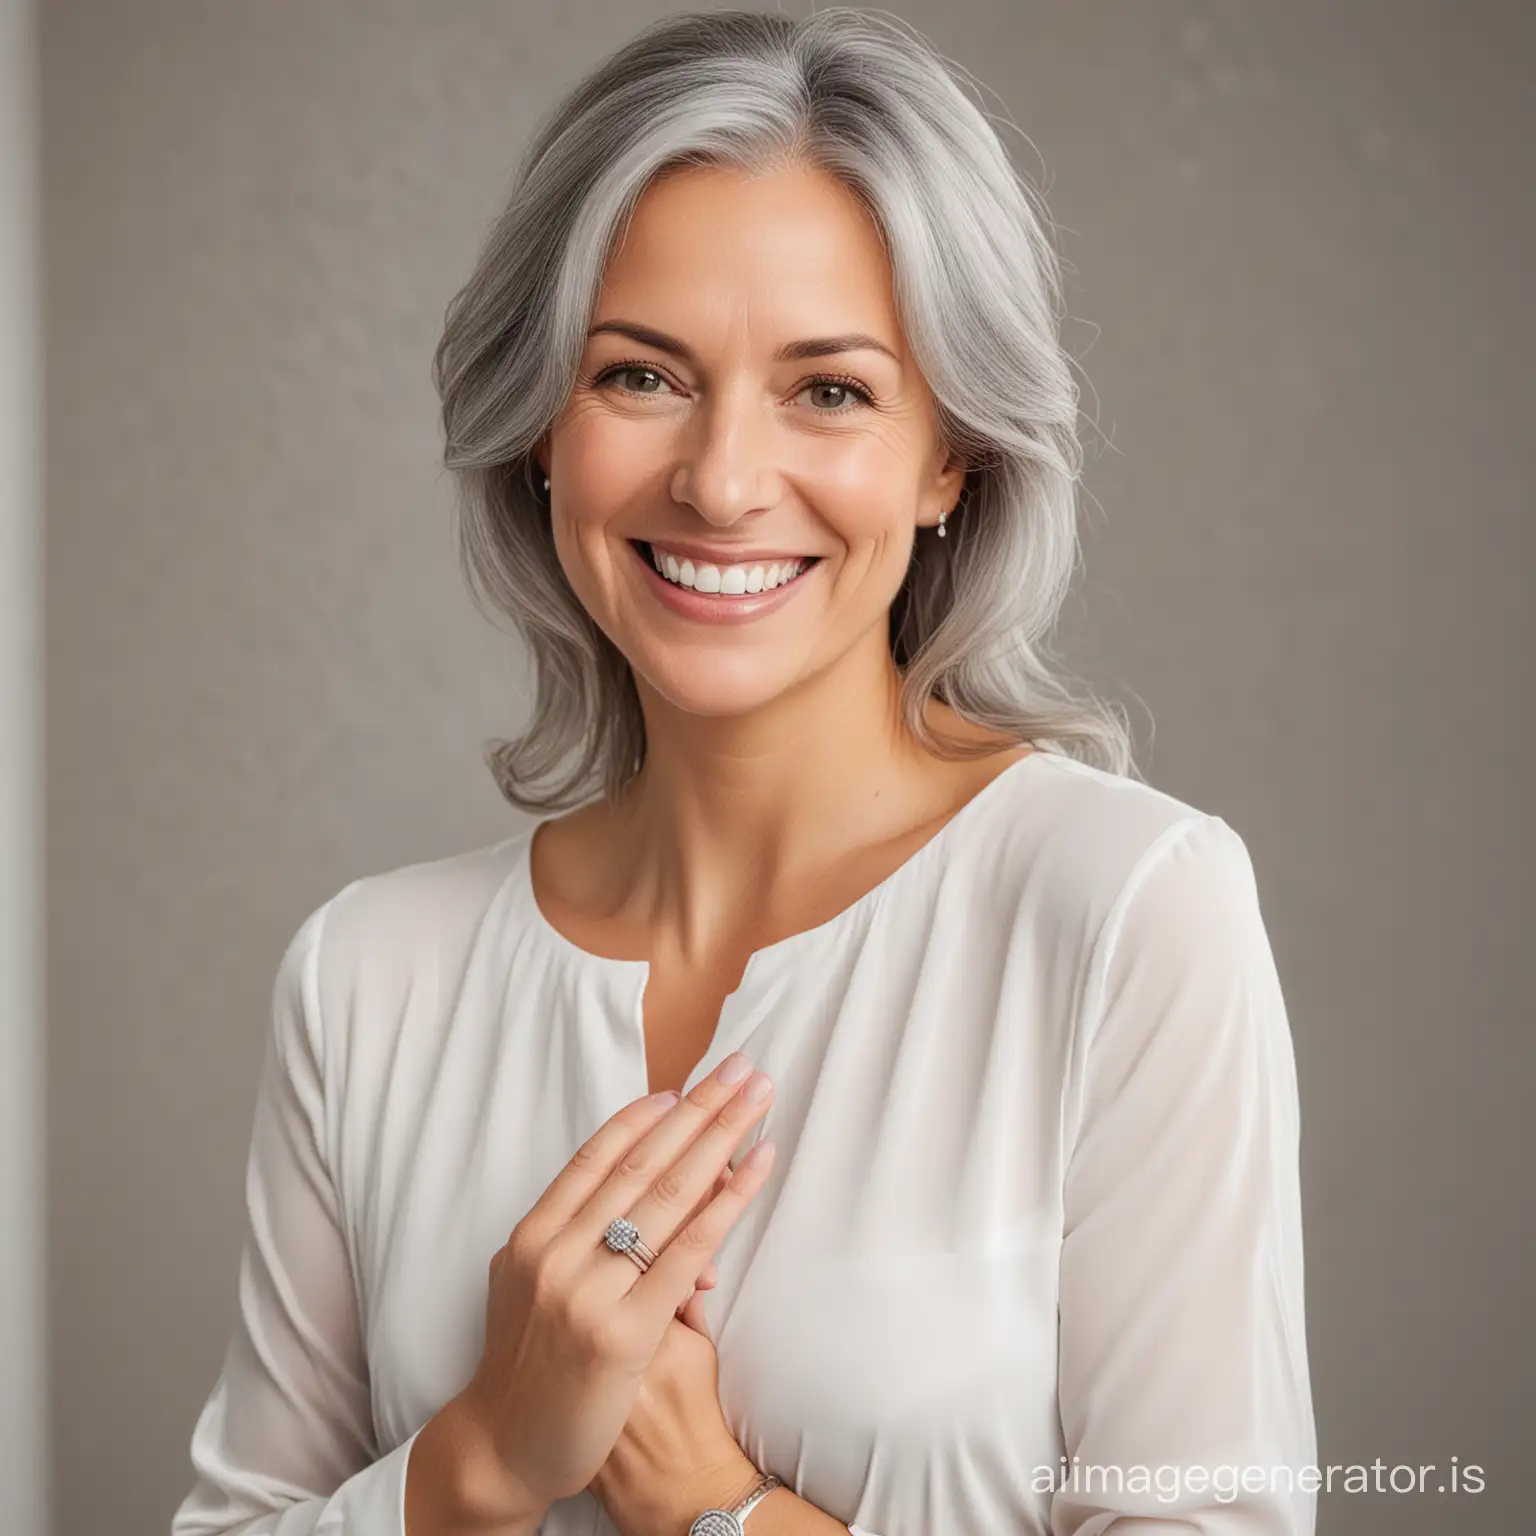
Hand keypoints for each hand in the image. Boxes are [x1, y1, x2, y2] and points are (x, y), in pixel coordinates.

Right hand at [451, 1058, 776, 1518]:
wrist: (503, 1448)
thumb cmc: (526, 1365)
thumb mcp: (531, 1288)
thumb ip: (576, 1244)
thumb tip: (637, 1210)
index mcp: (531, 1236)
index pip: (595, 1158)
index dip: (641, 1118)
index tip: (681, 1087)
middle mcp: (556, 1254)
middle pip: (641, 1163)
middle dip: (698, 1109)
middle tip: (740, 1066)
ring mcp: (587, 1292)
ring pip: (668, 1196)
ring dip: (721, 1137)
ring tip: (759, 1098)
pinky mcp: (623, 1334)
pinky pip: (687, 1253)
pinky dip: (727, 1204)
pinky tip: (756, 1167)